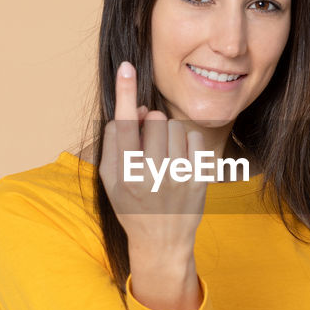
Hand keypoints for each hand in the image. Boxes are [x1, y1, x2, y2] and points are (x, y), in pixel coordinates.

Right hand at [99, 61, 207, 257]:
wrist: (161, 242)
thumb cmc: (131, 205)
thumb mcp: (110, 179)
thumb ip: (114, 143)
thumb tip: (133, 111)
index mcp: (125, 174)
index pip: (124, 124)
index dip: (125, 93)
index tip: (126, 67)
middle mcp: (151, 174)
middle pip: (153, 120)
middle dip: (149, 124)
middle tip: (148, 145)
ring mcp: (178, 177)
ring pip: (174, 126)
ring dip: (167, 133)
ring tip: (163, 156)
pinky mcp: (198, 179)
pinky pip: (194, 138)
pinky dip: (186, 142)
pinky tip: (179, 160)